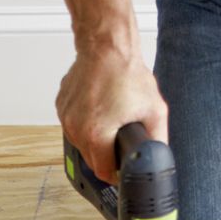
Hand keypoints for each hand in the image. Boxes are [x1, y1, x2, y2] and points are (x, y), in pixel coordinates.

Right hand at [56, 46, 167, 182]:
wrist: (106, 46)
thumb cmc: (126, 73)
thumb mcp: (154, 110)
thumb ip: (158, 140)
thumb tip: (158, 158)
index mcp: (97, 135)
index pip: (104, 173)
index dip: (116, 174)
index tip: (121, 168)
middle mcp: (77, 129)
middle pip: (92, 160)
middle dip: (106, 155)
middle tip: (119, 138)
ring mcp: (67, 119)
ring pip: (81, 144)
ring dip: (95, 140)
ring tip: (108, 120)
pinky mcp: (62, 108)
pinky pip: (74, 127)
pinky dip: (85, 124)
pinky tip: (97, 109)